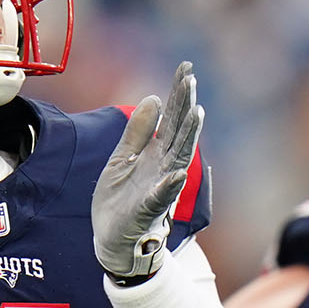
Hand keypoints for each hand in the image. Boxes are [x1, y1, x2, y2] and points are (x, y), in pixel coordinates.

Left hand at [92, 61, 202, 281]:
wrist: (112, 239)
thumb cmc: (120, 200)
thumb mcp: (122, 158)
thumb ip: (138, 132)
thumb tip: (154, 98)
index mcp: (155, 153)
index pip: (171, 118)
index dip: (178, 94)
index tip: (186, 68)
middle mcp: (162, 167)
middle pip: (178, 132)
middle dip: (185, 107)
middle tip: (191, 80)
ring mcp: (158, 188)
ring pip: (177, 159)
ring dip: (187, 137)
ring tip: (197, 114)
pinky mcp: (148, 210)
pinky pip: (160, 197)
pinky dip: (169, 186)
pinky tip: (176, 173)